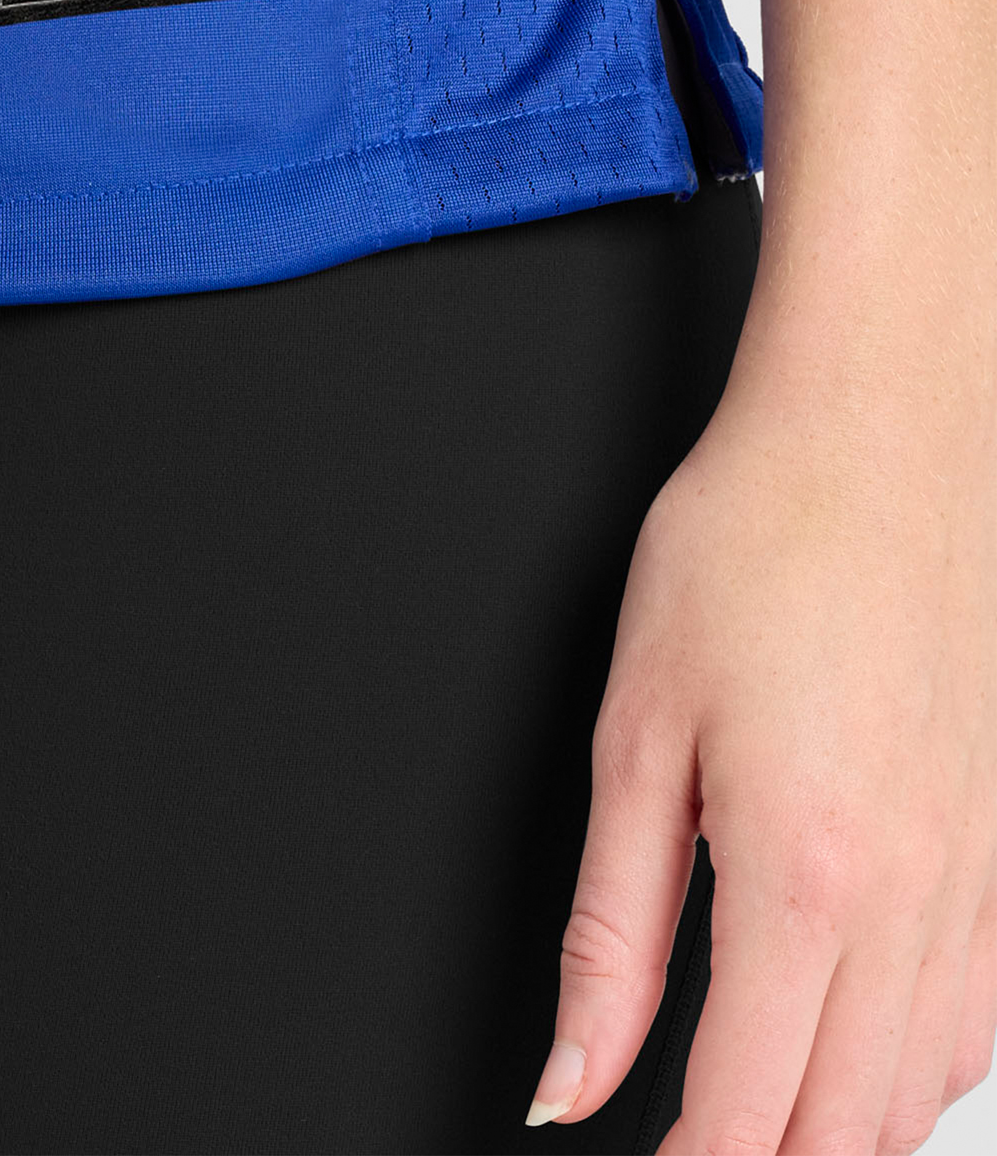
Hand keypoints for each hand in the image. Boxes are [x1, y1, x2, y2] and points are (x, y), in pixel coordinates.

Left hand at [528, 368, 996, 1150]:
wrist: (874, 443)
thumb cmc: (749, 554)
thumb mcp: (637, 737)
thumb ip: (610, 929)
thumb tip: (572, 1068)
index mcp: (806, 875)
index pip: (750, 1109)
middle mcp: (921, 899)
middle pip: (848, 1125)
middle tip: (688, 1153)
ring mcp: (987, 875)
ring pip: (926, 1086)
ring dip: (843, 1133)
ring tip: (760, 1126)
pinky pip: (982, 1012)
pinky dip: (918, 1069)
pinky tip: (864, 1056)